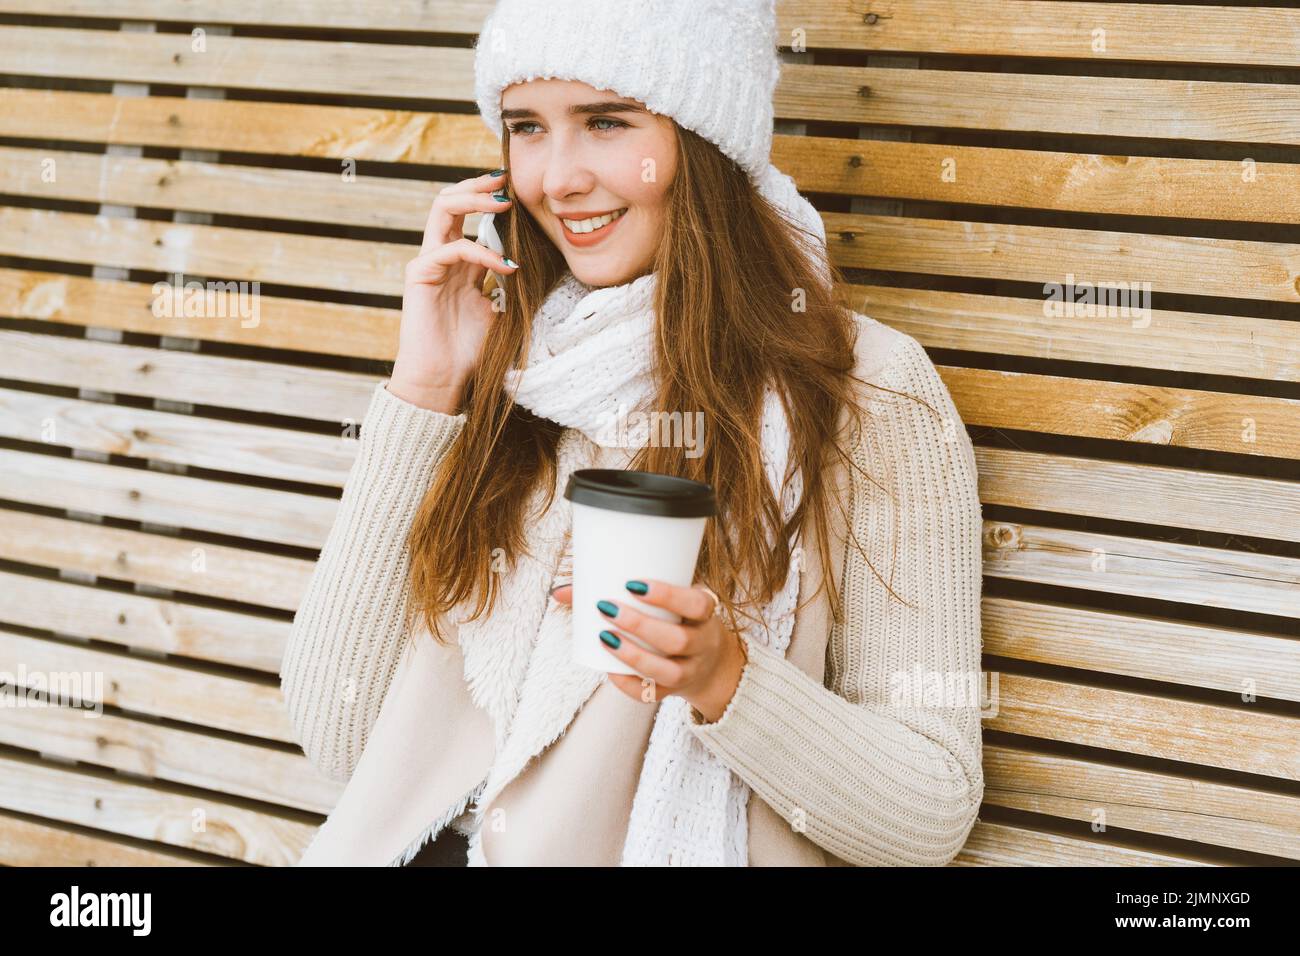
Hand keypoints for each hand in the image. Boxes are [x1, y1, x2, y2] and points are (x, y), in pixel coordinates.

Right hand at [389, 169, 518, 412]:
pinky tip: (506, 265)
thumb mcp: (501, 309)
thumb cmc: (469, 349)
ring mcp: (428, 262)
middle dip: (478, 186)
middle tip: (507, 181)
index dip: (491, 198)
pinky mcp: (420, 274)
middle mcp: (442, 255)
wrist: (443, 378)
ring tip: (504, 202)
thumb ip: (509, 284)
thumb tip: (535, 266)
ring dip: (474, 199)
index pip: (469, 213)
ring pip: (442, 209)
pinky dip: (482, 252)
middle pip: (450, 199)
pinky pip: (452, 248)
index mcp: (460, 260)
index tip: (519, 190)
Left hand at [550, 580, 748, 722]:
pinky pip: (652, 695)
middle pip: (678, 640)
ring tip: (604, 637)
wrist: (711, 663)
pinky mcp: (674, 692)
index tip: (632, 584)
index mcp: (705, 615)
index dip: (668, 595)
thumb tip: (559, 592)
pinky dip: (628, 684)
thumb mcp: (669, 602)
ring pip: (668, 672)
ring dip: (633, 656)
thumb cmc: (677, 620)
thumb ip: (622, 590)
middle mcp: (703, 645)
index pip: (696, 604)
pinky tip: (608, 670)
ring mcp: (690, 672)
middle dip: (640, 626)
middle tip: (606, 608)